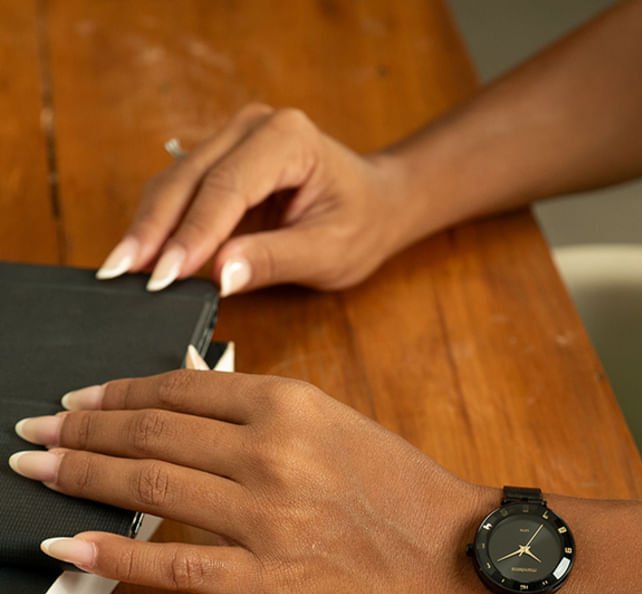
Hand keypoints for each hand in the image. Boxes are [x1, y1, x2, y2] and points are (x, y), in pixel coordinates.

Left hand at [9, 370, 494, 593]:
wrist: (459, 554)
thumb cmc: (405, 490)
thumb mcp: (339, 425)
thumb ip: (264, 410)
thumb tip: (190, 396)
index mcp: (291, 405)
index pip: (179, 389)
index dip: (115, 394)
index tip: (78, 401)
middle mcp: (271, 453)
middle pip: (151, 433)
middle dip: (80, 431)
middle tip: (34, 433)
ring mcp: (266, 518)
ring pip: (149, 487)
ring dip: (81, 476)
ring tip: (38, 471)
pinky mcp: (268, 580)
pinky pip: (173, 565)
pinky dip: (112, 553)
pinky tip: (69, 543)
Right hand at [96, 105, 410, 295]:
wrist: (376, 205)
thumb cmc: (361, 225)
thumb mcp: (328, 252)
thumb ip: (273, 261)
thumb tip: (219, 275)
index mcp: (287, 139)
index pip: (227, 188)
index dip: (192, 234)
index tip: (163, 275)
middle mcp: (253, 126)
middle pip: (188, 179)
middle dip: (154, 230)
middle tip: (121, 275)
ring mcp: (233, 138)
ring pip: (175, 182)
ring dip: (148, 227)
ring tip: (121, 271)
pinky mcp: (220, 161)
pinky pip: (181, 192)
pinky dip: (161, 225)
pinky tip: (142, 256)